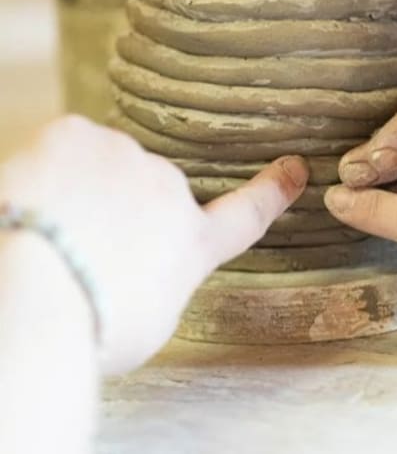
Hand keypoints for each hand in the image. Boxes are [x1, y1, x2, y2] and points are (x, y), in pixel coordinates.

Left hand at [0, 116, 307, 372]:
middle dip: (117, 212)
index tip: (295, 168)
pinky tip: (32, 203)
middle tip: (78, 256)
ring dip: (78, 192)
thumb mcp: (146, 323)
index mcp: (192, 244)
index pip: (245, 215)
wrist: (40, 295)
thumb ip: (157, 281)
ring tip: (48, 237)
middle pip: (144, 192)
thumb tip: (143, 265)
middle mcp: (169, 192)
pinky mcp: (77, 135)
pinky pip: (62, 147)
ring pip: (100, 167)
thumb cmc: (91, 328)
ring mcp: (127, 157)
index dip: (273, 191)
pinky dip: (44, 170)